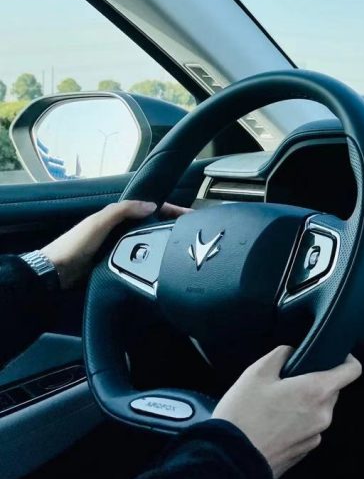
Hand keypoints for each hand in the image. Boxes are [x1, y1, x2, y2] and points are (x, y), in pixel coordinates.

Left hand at [41, 200, 189, 288]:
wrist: (56, 273)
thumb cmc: (75, 245)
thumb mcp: (98, 222)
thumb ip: (123, 210)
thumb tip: (152, 204)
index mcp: (116, 216)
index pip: (149, 208)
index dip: (170, 210)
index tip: (190, 215)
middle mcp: (120, 230)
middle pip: (153, 224)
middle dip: (172, 225)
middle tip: (193, 231)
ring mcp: (120, 248)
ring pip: (149, 241)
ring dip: (166, 242)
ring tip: (186, 246)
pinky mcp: (119, 265)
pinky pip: (142, 258)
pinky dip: (155, 257)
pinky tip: (166, 262)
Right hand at [213, 346, 361, 478]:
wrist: (227, 461)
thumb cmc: (242, 416)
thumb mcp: (257, 372)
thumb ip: (282, 354)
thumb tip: (293, 352)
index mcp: (316, 391)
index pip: (352, 371)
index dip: (346, 359)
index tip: (334, 356)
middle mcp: (323, 415)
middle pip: (332, 390)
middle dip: (314, 382)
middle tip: (287, 382)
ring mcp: (315, 436)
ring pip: (318, 410)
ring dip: (304, 404)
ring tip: (274, 405)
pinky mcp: (304, 452)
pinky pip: (308, 429)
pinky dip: (296, 422)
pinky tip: (272, 424)